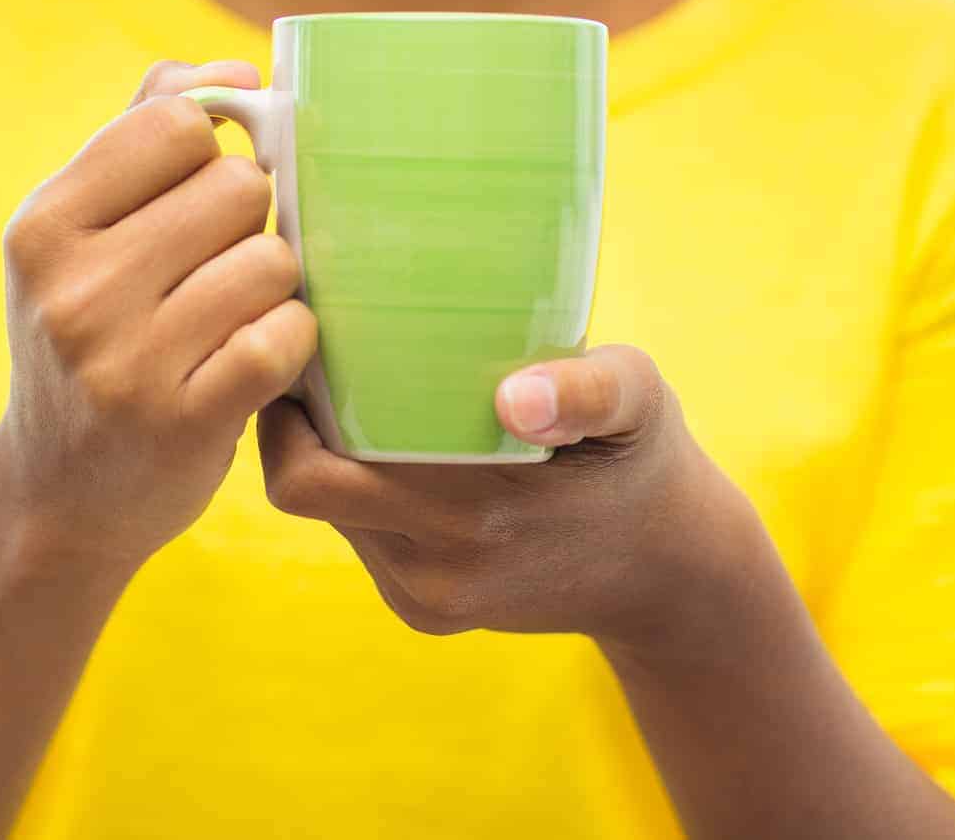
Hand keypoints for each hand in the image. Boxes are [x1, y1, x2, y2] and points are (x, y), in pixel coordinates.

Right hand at [0, 60, 318, 581]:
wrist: (59, 496)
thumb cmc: (93, 336)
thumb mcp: (82, 235)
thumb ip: (145, 130)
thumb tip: (233, 69)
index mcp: (44, 224)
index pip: (177, 124)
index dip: (213, 152)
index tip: (202, 195)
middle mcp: (74, 288)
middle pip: (238, 186)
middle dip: (249, 223)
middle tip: (220, 268)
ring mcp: (125, 360)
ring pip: (272, 259)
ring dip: (275, 286)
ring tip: (236, 316)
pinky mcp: (183, 422)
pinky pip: (286, 335)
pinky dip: (294, 342)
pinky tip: (262, 358)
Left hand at [257, 346, 756, 657]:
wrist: (671, 571)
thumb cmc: (644, 459)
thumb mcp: (640, 401)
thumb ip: (588, 390)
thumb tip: (516, 395)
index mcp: (476, 517)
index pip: (312, 476)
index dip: (283, 412)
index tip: (301, 340)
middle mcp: (438, 573)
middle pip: (305, 493)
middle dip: (293, 426)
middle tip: (313, 354)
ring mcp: (430, 601)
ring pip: (329, 516)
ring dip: (327, 457)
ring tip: (349, 389)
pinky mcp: (428, 614)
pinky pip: (362, 541)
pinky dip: (362, 491)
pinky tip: (393, 444)